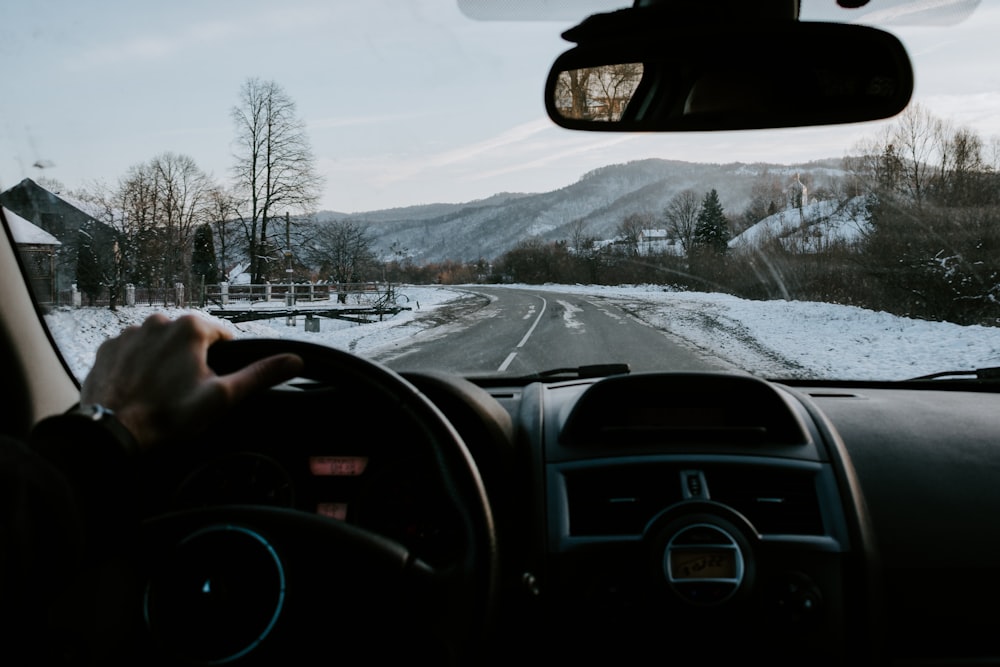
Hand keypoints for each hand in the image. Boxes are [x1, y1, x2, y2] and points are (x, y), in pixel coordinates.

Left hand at [80, 314, 302, 451]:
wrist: (112, 431)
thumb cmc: (170, 415)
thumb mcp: (223, 397)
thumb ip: (260, 375)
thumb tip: (295, 360)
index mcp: (191, 327)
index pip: (222, 337)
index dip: (223, 363)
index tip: (211, 385)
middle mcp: (159, 320)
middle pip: (189, 339)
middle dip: (192, 361)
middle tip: (186, 393)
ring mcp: (130, 332)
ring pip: (160, 344)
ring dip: (165, 362)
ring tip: (161, 394)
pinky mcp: (108, 347)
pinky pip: (133, 352)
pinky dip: (139, 367)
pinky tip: (140, 390)